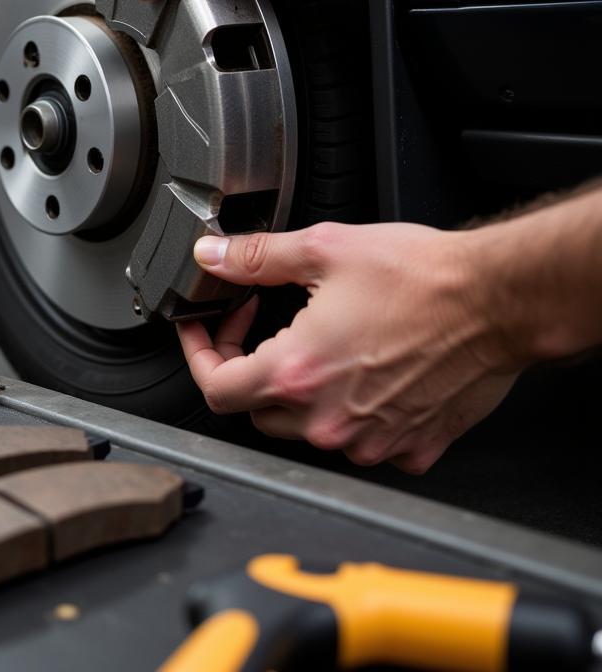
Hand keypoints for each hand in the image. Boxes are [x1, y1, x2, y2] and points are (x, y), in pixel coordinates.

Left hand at [177, 222, 520, 473]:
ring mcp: (371, 441)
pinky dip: (352, 412)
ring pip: (306, 430)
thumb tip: (212, 256)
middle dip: (247, 368)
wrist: (498, 299)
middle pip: (257, 410)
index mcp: (298, 373)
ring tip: (318, 343)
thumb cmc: (424, 277)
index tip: (204, 331)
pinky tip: (364, 372)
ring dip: (299, 392)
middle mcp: (329, 419)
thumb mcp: (324, 249)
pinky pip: (362, 440)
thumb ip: (255, 257)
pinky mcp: (409, 446)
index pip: (215, 388)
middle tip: (261, 327)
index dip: (199, 354)